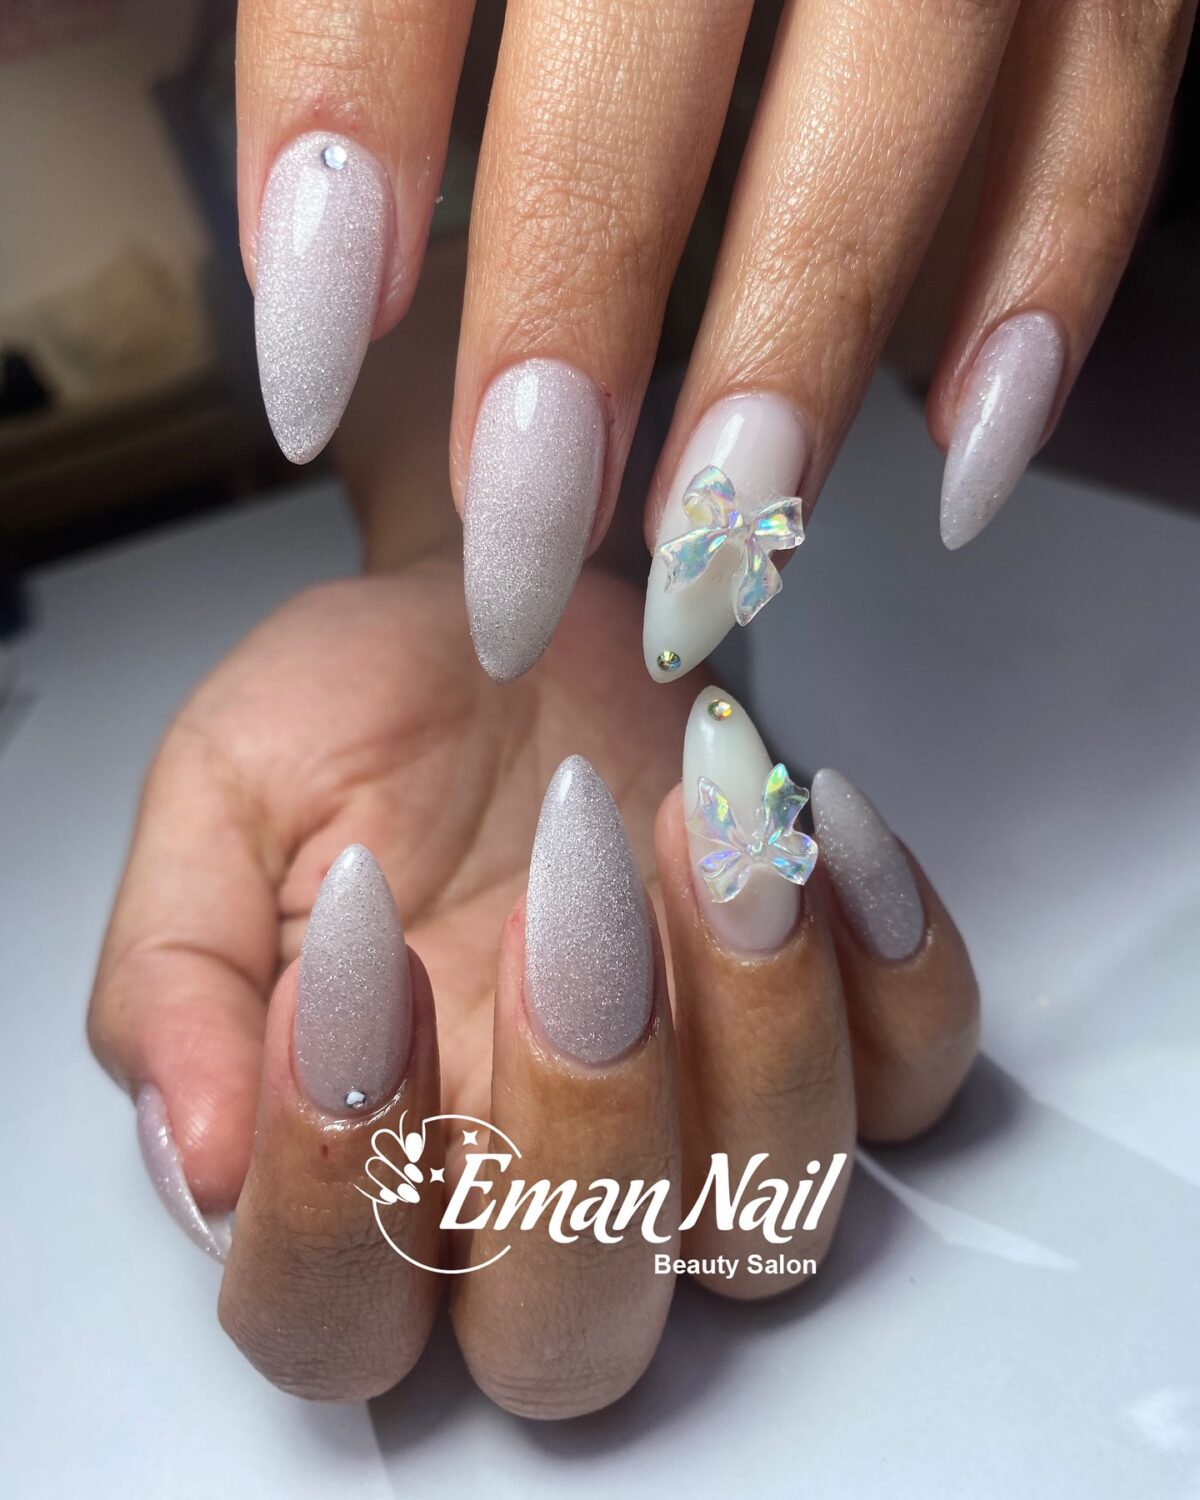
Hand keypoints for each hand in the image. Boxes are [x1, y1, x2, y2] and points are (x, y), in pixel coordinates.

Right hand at [88, 559, 977, 1412]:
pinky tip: (812, 819)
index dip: (333, 1190)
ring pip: (776, 1223)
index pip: (329, 1314)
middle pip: (576, 1332)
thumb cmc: (358, 716)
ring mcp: (705, 1118)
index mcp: (364, 1160)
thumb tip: (199, 1153)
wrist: (498, 613)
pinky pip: (918, 1080)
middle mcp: (538, 1185)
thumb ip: (177, 976)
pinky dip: (899, 968)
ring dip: (755, 1026)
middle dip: (580, 1128)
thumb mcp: (221, 802)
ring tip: (698, 819)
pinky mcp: (834, 1025)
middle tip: (559, 894)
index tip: (350, 953)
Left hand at [240, 0, 1191, 683]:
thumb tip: (119, 69)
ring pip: (896, 91)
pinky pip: (1109, 97)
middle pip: (653, 36)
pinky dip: (1043, 277)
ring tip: (724, 539)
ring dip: (802, 347)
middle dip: (577, 304)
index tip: (313, 354)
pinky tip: (957, 442)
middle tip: (521, 529)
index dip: (342, 132)